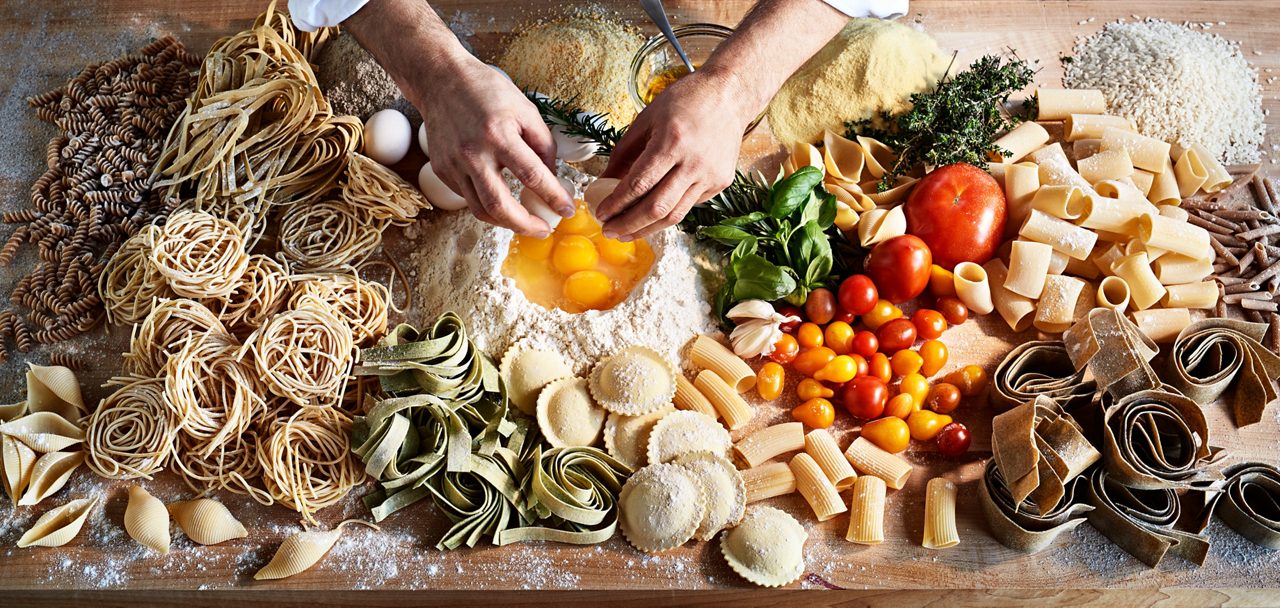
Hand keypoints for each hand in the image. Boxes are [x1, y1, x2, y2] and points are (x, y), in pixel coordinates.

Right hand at [410, 55, 573, 235]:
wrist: (440, 80)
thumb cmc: (486, 90)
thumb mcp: (525, 109)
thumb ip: (543, 144)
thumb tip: (552, 177)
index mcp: (498, 135)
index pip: (532, 176)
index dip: (553, 197)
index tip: (566, 210)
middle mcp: (473, 154)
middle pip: (500, 206)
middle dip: (526, 225)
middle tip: (543, 230)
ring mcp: (453, 164)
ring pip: (480, 210)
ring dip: (506, 222)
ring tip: (524, 222)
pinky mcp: (442, 170)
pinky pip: (467, 197)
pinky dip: (487, 205)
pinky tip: (500, 200)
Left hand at [596, 67, 754, 240]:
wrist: (729, 95)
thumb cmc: (686, 100)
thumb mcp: (647, 118)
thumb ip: (624, 151)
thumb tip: (605, 180)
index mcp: (672, 142)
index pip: (638, 184)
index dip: (616, 204)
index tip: (601, 213)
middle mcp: (693, 163)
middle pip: (656, 208)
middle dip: (628, 224)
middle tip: (609, 231)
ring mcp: (710, 176)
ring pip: (674, 215)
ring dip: (647, 228)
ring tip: (627, 233)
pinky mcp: (720, 183)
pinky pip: (689, 205)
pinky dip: (668, 212)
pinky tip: (653, 212)